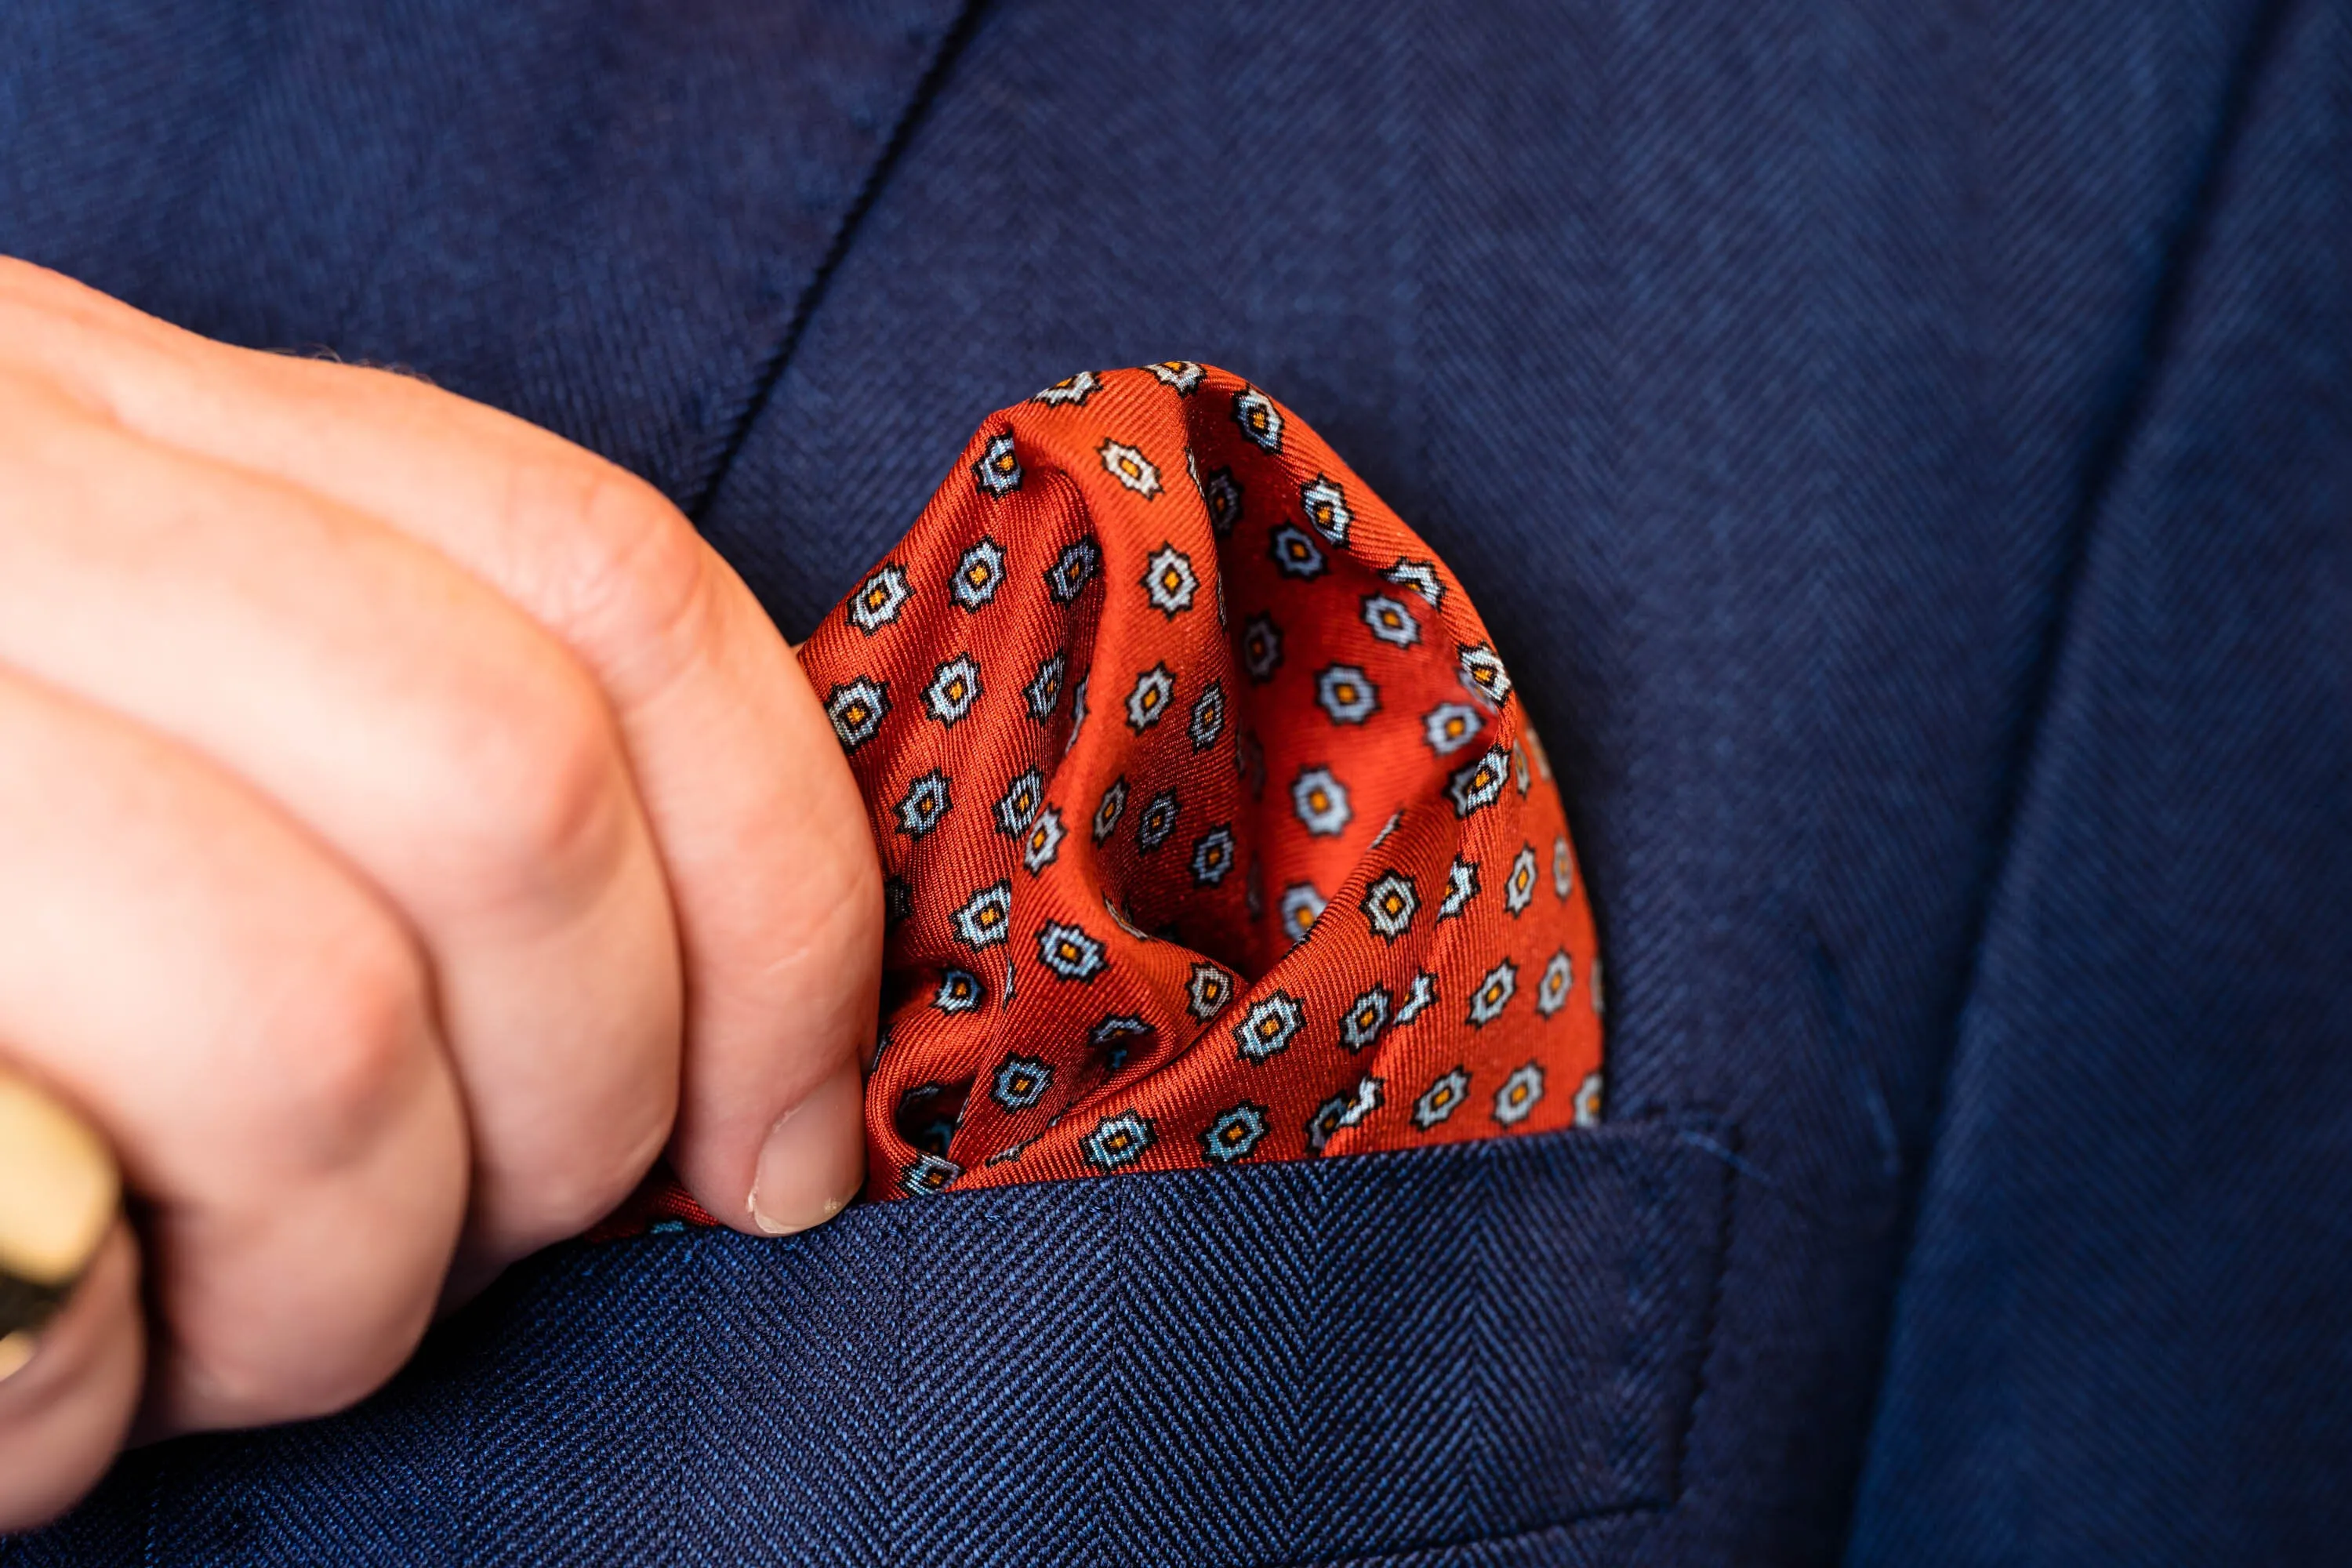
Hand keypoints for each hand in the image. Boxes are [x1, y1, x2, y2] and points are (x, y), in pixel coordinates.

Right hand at [0, 259, 879, 1528]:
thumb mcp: (184, 743)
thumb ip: (418, 794)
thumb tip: (754, 1072)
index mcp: (130, 441)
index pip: (604, 586)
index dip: (780, 885)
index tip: (792, 1126)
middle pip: (511, 795)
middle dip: (583, 1104)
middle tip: (477, 1236)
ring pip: (311, 1024)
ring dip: (351, 1273)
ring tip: (229, 1317)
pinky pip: (48, 1237)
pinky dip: (105, 1387)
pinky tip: (58, 1364)